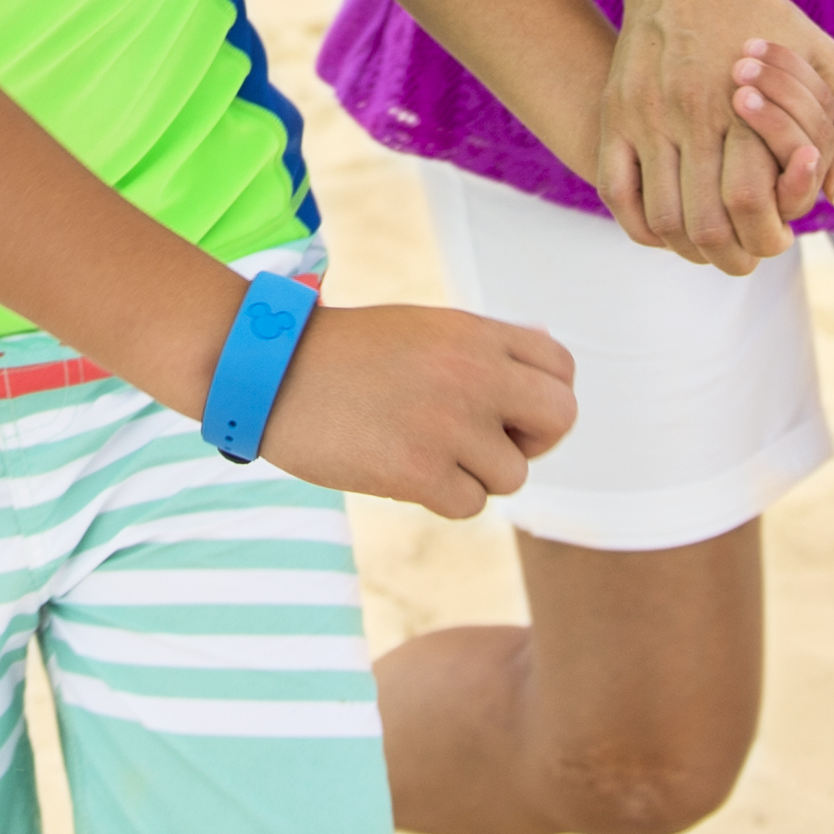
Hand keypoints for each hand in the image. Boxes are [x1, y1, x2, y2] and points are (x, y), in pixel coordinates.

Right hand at [255, 301, 578, 521]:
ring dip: (477, 474)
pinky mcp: (420, 471)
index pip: (562, 367)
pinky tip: (402, 468)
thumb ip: (486, 343)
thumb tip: (545, 344)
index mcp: (475, 332)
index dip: (542, 395)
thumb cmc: (348, 352)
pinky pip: (470, 504)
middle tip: (491, 442)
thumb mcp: (425, 328)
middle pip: (560, 418)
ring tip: (426, 450)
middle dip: (534, 440)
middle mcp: (474, 373)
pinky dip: (442, 497)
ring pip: (513, 475)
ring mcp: (449, 424)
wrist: (272, 372)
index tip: (508, 408)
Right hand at [593, 0, 833, 271]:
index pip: (754, 201)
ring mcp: (646, 115)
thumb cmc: (769, 21)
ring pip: (663, 219)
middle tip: (747, 256)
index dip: (770, 236)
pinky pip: (618, 193)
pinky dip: (643, 225)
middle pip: (707, 224)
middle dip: (734, 256)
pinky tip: (669, 225)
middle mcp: (691, 113)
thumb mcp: (830, 60)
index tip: (780, 236)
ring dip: (689, 248)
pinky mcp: (616, 113)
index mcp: (745, 103)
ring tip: (711, 245)